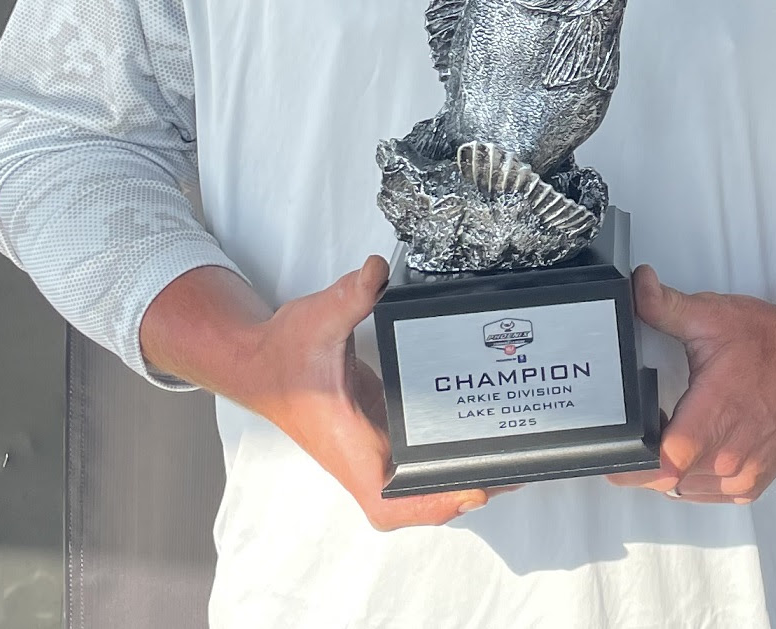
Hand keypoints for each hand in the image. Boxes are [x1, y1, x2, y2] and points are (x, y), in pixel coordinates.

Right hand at [155, 257, 497, 531]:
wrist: (260, 362)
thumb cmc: (283, 354)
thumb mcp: (317, 320)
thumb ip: (348, 297)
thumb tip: (373, 273)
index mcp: (350, 448)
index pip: (393, 501)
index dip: (436, 502)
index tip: (475, 488)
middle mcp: (364, 461)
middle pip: (421, 502)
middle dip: (468, 491)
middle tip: (515, 465)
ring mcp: (374, 454)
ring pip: (422, 490)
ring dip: (462, 480)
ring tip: (512, 456)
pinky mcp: (381, 440)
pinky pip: (419, 465)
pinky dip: (448, 461)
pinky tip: (478, 438)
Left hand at [608, 265, 775, 502]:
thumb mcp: (714, 316)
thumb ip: (665, 306)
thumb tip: (636, 286)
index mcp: (716, 416)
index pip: (663, 463)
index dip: (631, 459)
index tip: (616, 440)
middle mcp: (729, 456)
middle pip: (664, 480)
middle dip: (641, 459)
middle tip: (637, 426)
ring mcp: (742, 477)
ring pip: (682, 491)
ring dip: (667, 470)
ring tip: (666, 432)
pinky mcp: (753, 485)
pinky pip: (706, 494)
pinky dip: (692, 477)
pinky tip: (695, 446)